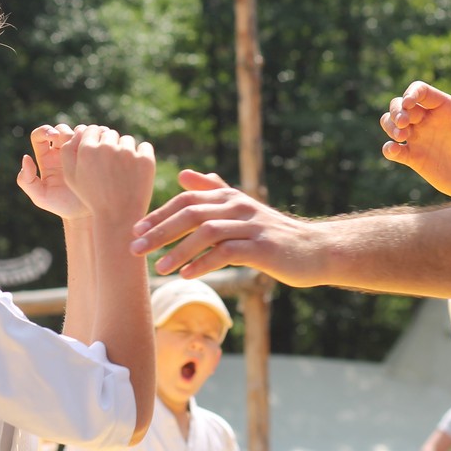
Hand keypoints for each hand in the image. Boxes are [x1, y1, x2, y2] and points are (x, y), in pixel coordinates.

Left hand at [17, 124, 89, 220]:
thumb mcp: (40, 197)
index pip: (39, 136)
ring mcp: (78, 153)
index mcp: (46, 158)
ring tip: (87, 145)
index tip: (53, 137)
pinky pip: (94, 138)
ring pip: (78, 131)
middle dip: (65, 131)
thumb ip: (26, 181)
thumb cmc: (61, 206)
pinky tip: (98, 145)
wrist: (85, 213)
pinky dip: (95, 136)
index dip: (45, 131)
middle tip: (72, 141)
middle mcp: (61, 153)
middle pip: (60, 129)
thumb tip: (26, 158)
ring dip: (82, 133)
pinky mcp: (93, 154)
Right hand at [60, 125, 155, 222]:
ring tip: (122, 172)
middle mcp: (107, 147)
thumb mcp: (72, 178)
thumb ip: (68, 152)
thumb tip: (78, 130)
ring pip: (127, 140)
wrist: (118, 217)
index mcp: (87, 149)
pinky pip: (144, 146)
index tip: (99, 153)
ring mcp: (128, 152)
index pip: (92, 129)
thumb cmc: (92, 198)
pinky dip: (142, 155)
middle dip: (109, 145)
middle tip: (110, 167)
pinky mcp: (146, 159)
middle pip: (109, 134)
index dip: (95, 140)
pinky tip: (136, 170)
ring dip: (125, 150)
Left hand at [130, 169, 326, 284]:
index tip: (136, 231)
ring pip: (206, 232)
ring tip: (159, 269)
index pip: (186, 200)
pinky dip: (204, 263)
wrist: (314, 250)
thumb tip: (183, 175)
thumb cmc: (273, 234)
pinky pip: (227, 253)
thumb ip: (213, 192)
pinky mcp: (262, 247)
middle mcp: (238, 206)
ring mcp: (251, 226)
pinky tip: (186, 275)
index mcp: (230, 197)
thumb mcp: (242, 209)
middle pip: (191, 213)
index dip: (159, 214)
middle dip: (160, 231)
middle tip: (135, 249)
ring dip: (178, 251)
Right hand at [380, 81, 450, 200]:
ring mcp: (419, 138)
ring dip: (389, 126)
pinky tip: (395, 151)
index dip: (411, 92)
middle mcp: (428, 120)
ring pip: (391, 123)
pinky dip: (389, 149)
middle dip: (396, 110)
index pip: (421, 91)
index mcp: (444, 108)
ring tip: (401, 136)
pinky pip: (393, 149)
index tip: (409, 103)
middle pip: (400, 104)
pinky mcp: (414, 158)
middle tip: (403, 123)